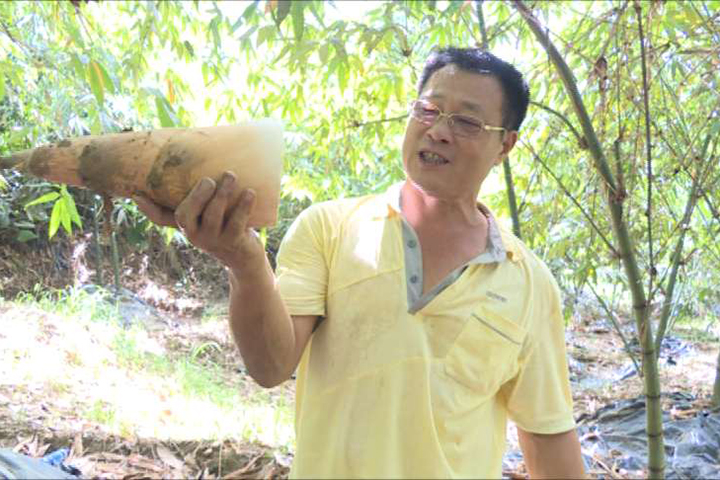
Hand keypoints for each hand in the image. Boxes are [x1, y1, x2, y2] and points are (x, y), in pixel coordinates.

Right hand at [133, 171, 265, 272]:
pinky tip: (250, 192)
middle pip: (187, 214)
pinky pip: (237, 222)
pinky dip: (243, 206)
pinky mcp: (234, 241)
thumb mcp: (206, 216)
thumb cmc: (224, 226)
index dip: (148, 209)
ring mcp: (213, 240)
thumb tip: (190, 165)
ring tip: (231, 176)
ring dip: (222, 194)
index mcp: (185, 225)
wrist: (244, 257)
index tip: (137, 194)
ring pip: (213, 216)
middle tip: (209, 178)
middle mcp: (194, 234)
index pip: (161, 219)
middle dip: (197, 195)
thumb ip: (197, 198)